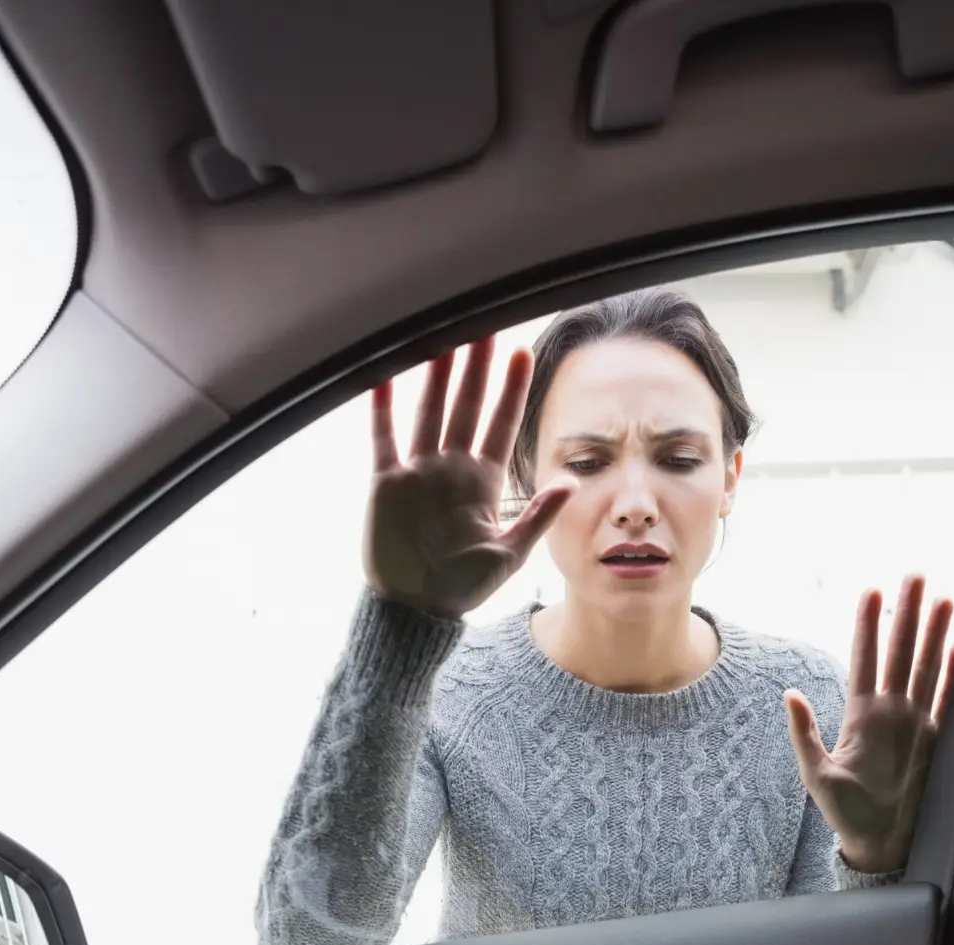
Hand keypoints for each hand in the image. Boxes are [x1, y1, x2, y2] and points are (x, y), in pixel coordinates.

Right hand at [364, 338, 574, 619]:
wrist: (417, 612)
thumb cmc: (463, 588)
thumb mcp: (509, 555)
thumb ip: (537, 516)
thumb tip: (571, 481)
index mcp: (482, 483)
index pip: (500, 424)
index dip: (511, 390)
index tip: (524, 352)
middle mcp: (451, 469)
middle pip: (465, 407)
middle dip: (475, 368)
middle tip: (483, 323)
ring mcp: (418, 473)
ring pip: (428, 412)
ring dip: (435, 377)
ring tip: (442, 337)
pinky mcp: (387, 484)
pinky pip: (384, 438)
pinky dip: (382, 408)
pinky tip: (384, 375)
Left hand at [784, 575, 953, 875]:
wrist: (878, 843)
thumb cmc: (845, 813)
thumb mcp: (817, 774)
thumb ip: (805, 734)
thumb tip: (788, 694)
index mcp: (861, 715)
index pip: (865, 658)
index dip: (868, 625)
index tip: (872, 590)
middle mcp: (891, 712)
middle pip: (900, 652)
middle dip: (907, 615)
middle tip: (915, 575)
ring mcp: (917, 723)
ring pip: (926, 668)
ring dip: (934, 635)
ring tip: (943, 599)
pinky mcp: (938, 741)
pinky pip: (949, 701)